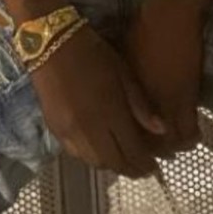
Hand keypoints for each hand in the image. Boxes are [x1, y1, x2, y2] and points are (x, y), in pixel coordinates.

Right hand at [31, 24, 165, 179]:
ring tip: (124, 161)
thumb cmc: (93, 53)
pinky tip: (101, 150)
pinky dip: (92, 158)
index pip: (133, 150)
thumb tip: (161, 131)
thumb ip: (141, 105)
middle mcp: (90, 129)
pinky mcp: (55, 129)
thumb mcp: (123, 73)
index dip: (146, 163)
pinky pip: (77, 155)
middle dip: (131, 170)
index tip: (155, 168)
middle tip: (143, 170)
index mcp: (111, 112)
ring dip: (112, 165)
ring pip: (95, 162)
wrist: (51, 43)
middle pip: (115, 161)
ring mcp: (70, 131)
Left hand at [127, 0, 204, 158]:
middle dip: (151, 153)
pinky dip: (191, 136)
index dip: (132, 145)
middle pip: (145, 144)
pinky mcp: (187, 96)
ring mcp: (166, 101)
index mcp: (124, 94)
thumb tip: (121, 96)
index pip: (125, 133)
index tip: (137, 146)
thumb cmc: (142, 28)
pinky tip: (194, 135)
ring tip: (176, 147)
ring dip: (172, 147)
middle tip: (156, 154)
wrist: (168, 13)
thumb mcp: (124, 58)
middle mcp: (142, 103)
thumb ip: (125, 83)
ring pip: (168, 142)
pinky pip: (189, 129)